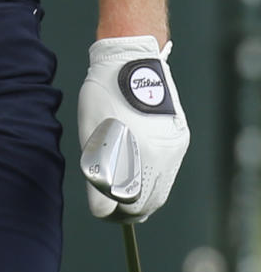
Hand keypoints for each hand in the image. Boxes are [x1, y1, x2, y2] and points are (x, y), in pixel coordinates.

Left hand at [77, 35, 188, 222]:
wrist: (131, 58)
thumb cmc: (104, 91)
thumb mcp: (91, 130)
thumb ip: (96, 170)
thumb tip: (101, 206)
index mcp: (138, 152)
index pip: (126, 203)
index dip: (111, 212)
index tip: (100, 212)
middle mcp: (162, 155)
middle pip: (148, 203)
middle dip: (128, 211)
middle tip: (110, 210)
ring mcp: (174, 148)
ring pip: (161, 192)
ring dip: (143, 200)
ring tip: (122, 198)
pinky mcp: (179, 141)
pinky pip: (168, 174)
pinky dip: (153, 183)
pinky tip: (138, 178)